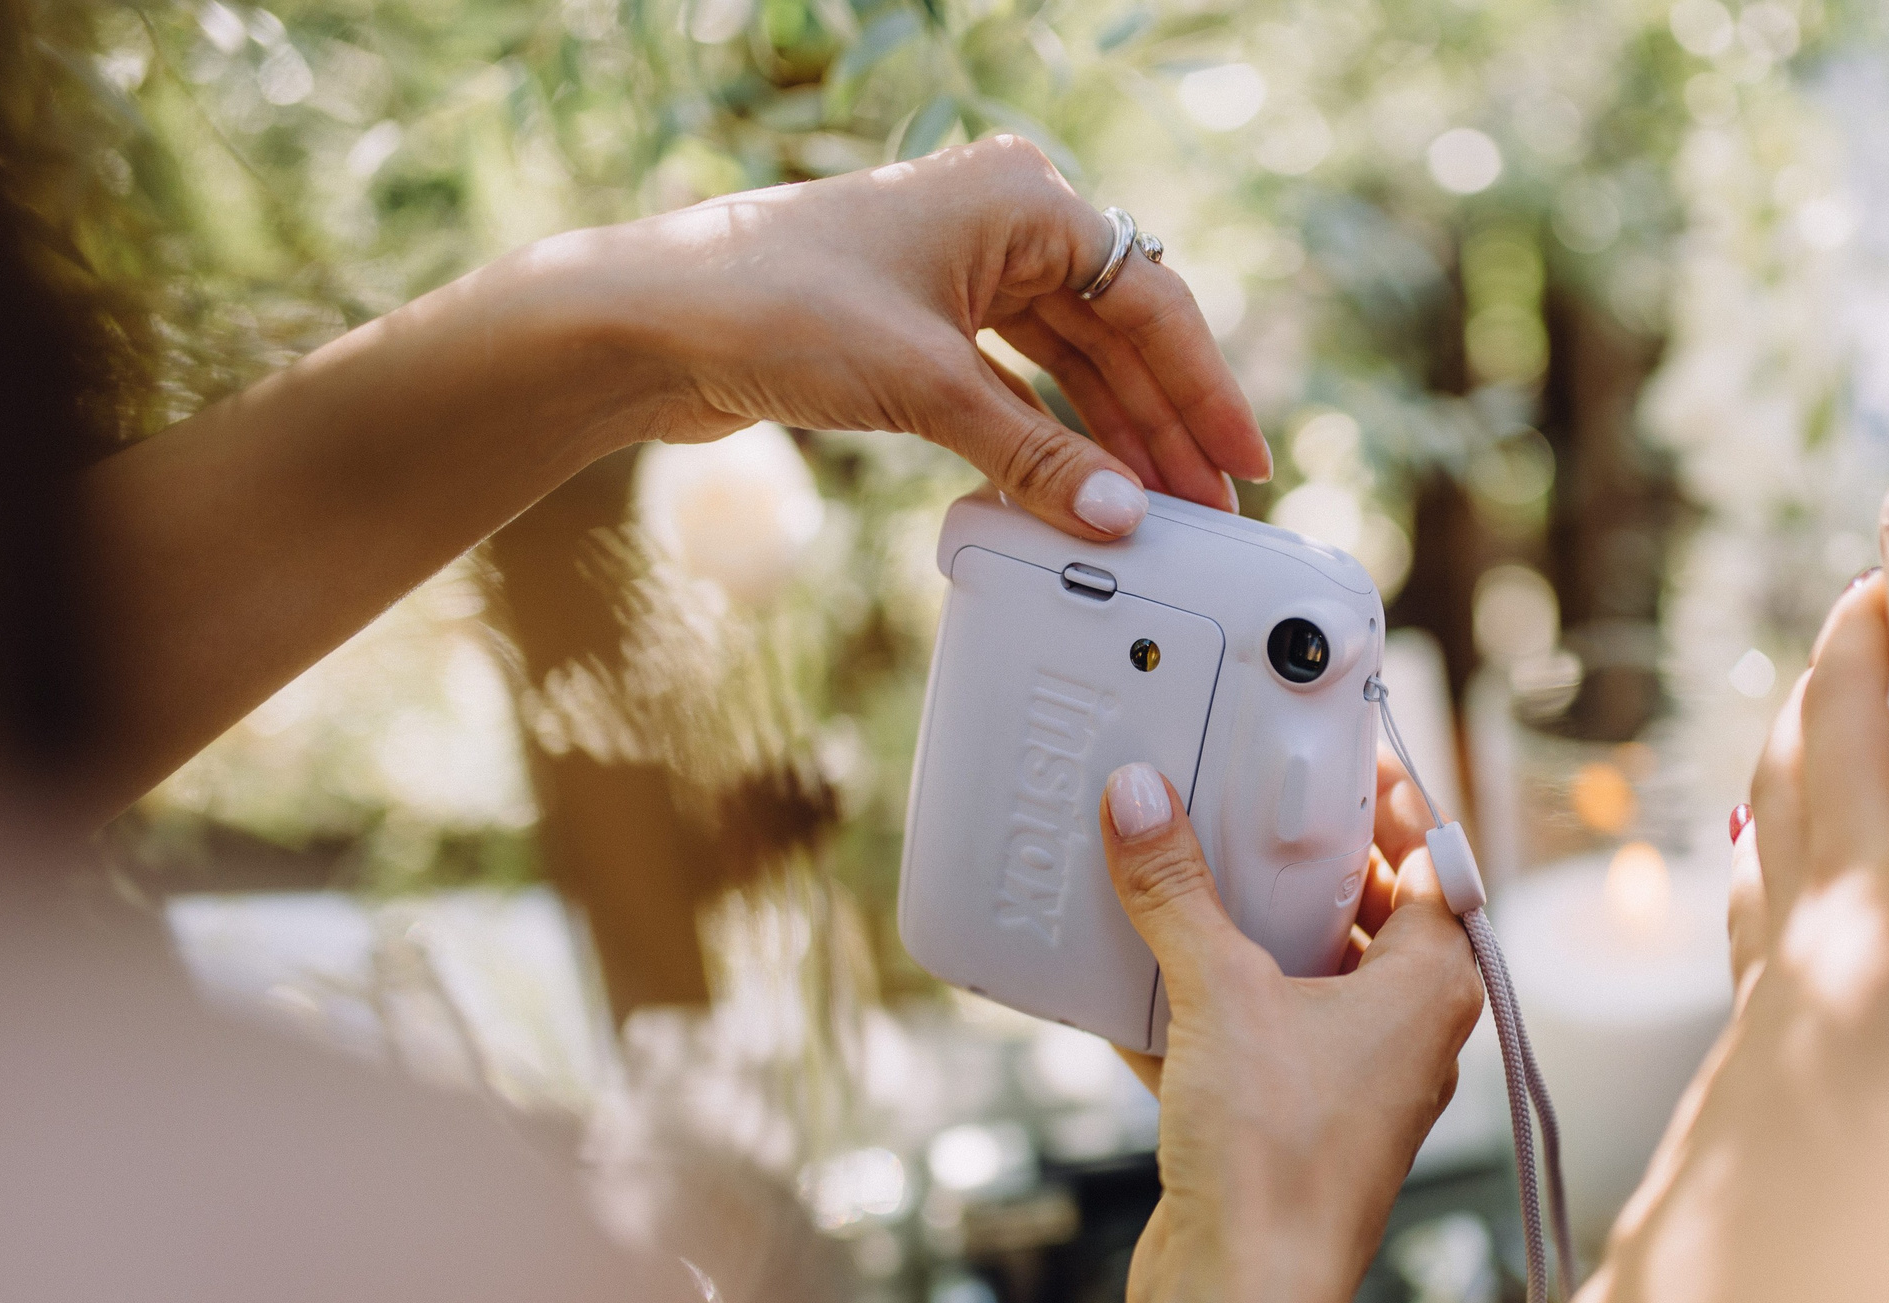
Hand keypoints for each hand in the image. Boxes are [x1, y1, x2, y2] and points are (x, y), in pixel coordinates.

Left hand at [592, 136, 1270, 539]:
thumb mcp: (925, 387)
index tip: (1240, 462)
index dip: (1203, 390)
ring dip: (1109, 439)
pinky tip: (1076, 491)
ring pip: (1067, 363)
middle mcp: (998, 224)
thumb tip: (1119, 517)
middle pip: (1115, 334)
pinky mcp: (917, 325)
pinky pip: (1014, 384)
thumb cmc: (774, 306)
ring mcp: (956, 273)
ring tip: (1153, 513)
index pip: (1148, 300)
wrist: (648, 321)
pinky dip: (1046, 436)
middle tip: (1206, 510)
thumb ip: (1034, 454)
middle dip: (1160, 426)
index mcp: (1020, 199)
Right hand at [1097, 753, 1482, 1302]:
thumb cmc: (1280, 1156)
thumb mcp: (1222, 992)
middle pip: (1368, 921)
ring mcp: (1345, 1089)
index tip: (1342, 757)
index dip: (1393, 806)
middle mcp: (1404, 1039)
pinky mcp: (1284, 1131)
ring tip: (1186, 876)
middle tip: (1252, 808)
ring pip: (1302, 984)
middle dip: (1307, 868)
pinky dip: (1195, 1012)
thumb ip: (1178, 891)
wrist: (1245, 1301)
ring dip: (1245, 937)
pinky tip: (1128, 981)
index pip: (1434, 865)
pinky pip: (1245, 1045)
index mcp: (1432, 991)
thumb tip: (1141, 798)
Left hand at [1719, 456, 1888, 1097]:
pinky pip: (1750, 878)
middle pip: (1844, 712)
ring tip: (1840, 651)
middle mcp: (1847, 914)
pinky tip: (1772, 819)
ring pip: (1778, 779)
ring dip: (1810, 700)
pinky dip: (1769, 819)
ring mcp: (1784, 960)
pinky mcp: (1750, 1014)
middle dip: (1873, 617)